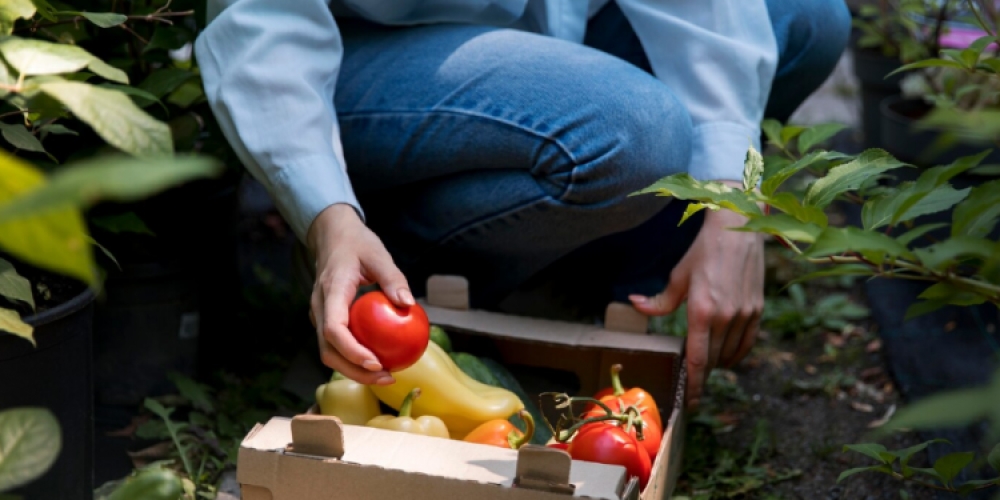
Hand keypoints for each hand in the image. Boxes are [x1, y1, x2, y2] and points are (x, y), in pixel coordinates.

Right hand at [306, 203, 413, 384]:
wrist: (331, 235)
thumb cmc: (357, 243)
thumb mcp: (379, 255)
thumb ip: (393, 279)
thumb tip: (409, 304)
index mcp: (331, 291)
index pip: (334, 329)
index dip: (352, 352)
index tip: (376, 363)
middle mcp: (319, 307)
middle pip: (328, 350)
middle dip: (354, 371)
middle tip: (387, 378)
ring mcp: (318, 315)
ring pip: (328, 352)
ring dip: (353, 369)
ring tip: (385, 376)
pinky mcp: (325, 318)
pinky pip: (335, 344)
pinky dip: (353, 358)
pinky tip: (378, 361)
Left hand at [628, 188, 764, 409]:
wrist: (738, 228)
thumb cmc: (703, 251)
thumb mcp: (678, 275)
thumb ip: (660, 300)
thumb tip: (634, 305)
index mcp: (701, 311)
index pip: (697, 359)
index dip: (694, 385)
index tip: (690, 401)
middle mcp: (725, 317)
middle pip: (713, 361)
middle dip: (702, 375)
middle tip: (692, 383)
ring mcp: (744, 314)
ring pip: (730, 354)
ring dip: (717, 363)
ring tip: (705, 362)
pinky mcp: (757, 310)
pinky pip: (747, 343)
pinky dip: (736, 353)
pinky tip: (726, 353)